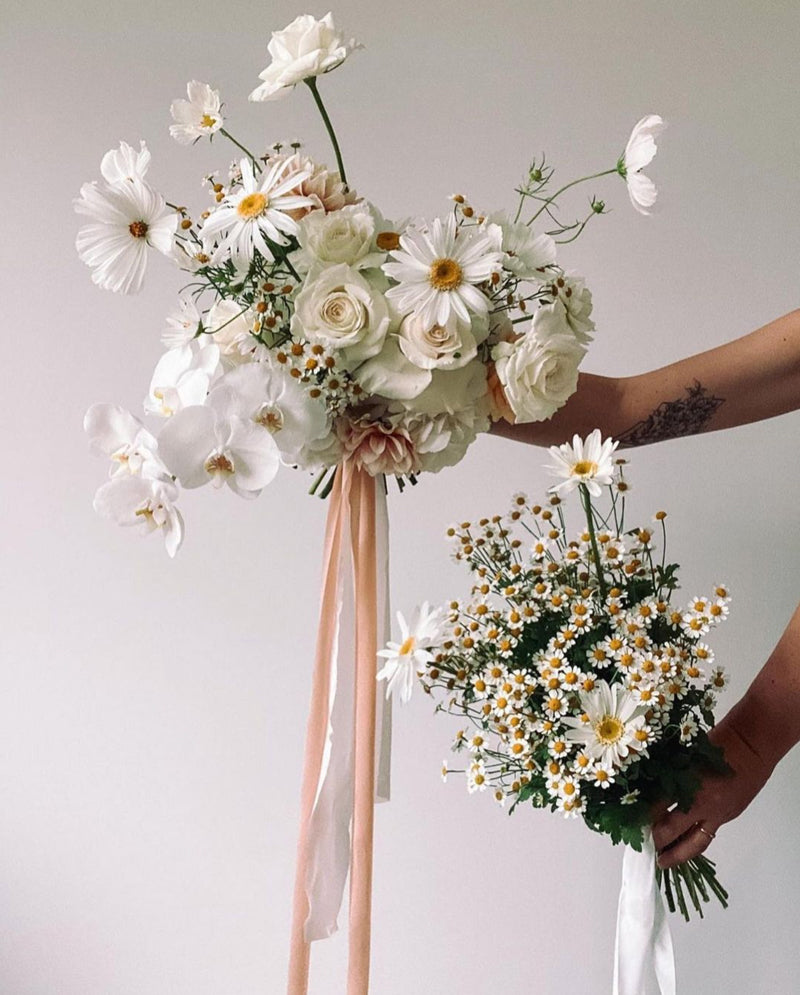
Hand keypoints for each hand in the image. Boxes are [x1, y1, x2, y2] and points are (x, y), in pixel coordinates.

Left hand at [651, 711, 773, 868]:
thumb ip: (670, 774)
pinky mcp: (728, 816)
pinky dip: (695, 843)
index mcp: (685, 782)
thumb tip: (649, 789)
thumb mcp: (685, 754)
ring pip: (693, 842)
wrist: (750, 744)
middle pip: (671, 829)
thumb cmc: (716, 741)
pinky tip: (685, 847)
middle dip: (656, 841)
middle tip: (643, 849)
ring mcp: (716, 813)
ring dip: (677, 854)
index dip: (641, 818)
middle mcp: (699, 802)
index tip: (629, 825)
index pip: (656, 806)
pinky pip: (708, 836)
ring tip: (664, 862)